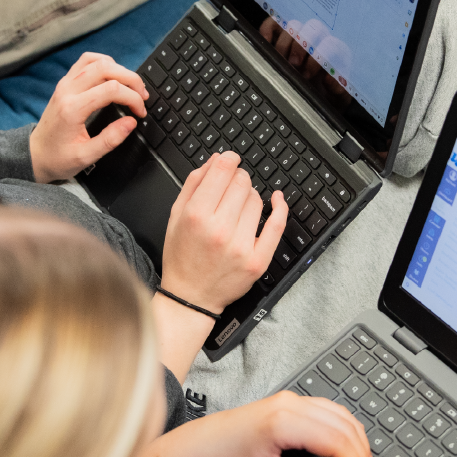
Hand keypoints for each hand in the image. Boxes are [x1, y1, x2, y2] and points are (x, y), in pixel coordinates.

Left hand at [27, 52, 147, 181]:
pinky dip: (104, 64)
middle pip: (106, 68)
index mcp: (73, 109)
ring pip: (96, 61)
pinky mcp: (65, 83)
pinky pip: (86, 62)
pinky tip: (114, 77)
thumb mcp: (86, 156)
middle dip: (131, 79)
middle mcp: (68, 90)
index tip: (140, 112)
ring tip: (131, 86)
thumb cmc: (58, 157)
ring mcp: (65, 84)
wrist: (35, 154)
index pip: (111, 90)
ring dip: (119, 69)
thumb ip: (110, 139)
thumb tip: (131, 122)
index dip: (132, 98)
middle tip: (142, 96)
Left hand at [138, 391, 373, 456]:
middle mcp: (288, 404)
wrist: (191, 450)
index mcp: (283, 423)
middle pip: (344, 425)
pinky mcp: (285, 401)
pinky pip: (326, 409)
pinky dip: (342, 428)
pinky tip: (346, 447)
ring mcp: (288, 399)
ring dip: (355, 439)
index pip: (337, 442)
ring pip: (339, 413)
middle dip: (361, 455)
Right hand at [159, 151, 286, 313]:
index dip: (229, 160)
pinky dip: (280, 207)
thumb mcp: (176, 216)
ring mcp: (241, 246)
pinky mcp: (258, 260)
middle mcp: (219, 230)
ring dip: (250, 196)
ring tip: (238, 208)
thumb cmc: (182, 257)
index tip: (230, 160)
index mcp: (196, 216)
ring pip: (257, 200)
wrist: (191, 296)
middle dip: (238, 178)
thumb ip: (194, 184)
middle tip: (232, 186)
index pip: (222, 172)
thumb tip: (215, 160)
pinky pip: (277, 225)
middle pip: (242, 183)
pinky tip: (277, 199)